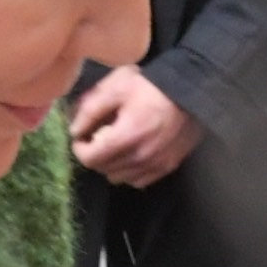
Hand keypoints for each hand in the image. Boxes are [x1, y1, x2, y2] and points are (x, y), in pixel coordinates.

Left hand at [70, 67, 202, 185]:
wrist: (192, 90)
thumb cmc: (151, 85)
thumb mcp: (116, 87)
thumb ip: (90, 109)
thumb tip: (74, 131)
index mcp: (126, 136)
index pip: (90, 159)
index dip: (79, 148)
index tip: (82, 135)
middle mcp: (140, 157)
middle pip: (103, 169)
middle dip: (95, 154)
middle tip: (98, 136)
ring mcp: (156, 164)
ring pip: (119, 177)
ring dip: (112, 164)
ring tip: (116, 145)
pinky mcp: (168, 167)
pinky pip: (139, 180)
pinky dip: (130, 171)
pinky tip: (132, 153)